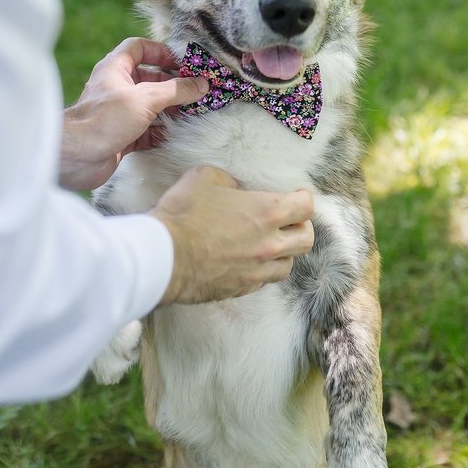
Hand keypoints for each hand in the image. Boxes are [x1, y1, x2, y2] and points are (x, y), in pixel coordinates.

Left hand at [59, 38, 207, 190]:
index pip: (138, 48)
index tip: (183, 62)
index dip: (160, 51)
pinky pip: (147, 130)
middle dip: (173, 85)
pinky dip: (162, 132)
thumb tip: (202, 84)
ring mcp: (119, 113)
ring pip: (150, 107)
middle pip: (149, 79)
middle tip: (197, 91)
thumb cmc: (105, 119)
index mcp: (115, 69)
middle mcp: (116, 88)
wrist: (76, 157)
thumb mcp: (146, 98)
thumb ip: (176, 90)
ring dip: (171, 110)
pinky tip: (178, 135)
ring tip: (194, 113)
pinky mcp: (121, 136)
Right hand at [149, 166, 314, 303]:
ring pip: (288, 265)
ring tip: (269, 245)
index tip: (297, 196)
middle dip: (301, 228)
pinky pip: (262, 281)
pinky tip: (248, 262)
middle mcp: (269, 244)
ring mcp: (256, 270)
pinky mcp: (240, 289)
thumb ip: (228, 181)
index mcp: (267, 212)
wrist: (162, 257)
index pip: (305, 207)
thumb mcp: (204, 177)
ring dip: (283, 253)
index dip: (304, 198)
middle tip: (288, 221)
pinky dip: (261, 271)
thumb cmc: (183, 214)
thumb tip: (235, 191)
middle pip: (306, 240)